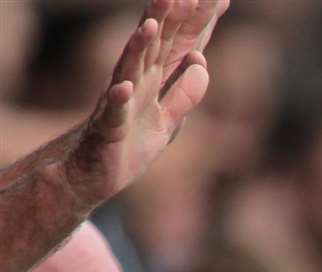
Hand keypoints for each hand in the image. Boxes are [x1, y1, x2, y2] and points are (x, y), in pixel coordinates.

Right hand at [60, 0, 228, 210]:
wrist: (92, 173)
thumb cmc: (130, 141)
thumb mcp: (169, 120)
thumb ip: (185, 92)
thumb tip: (200, 60)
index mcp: (153, 79)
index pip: (179, 45)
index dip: (198, 24)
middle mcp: (135, 82)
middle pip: (153, 46)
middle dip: (166, 19)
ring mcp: (119, 102)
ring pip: (130, 69)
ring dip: (139, 48)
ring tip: (150, 26)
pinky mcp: (108, 128)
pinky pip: (113, 113)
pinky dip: (118, 100)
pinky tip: (124, 87)